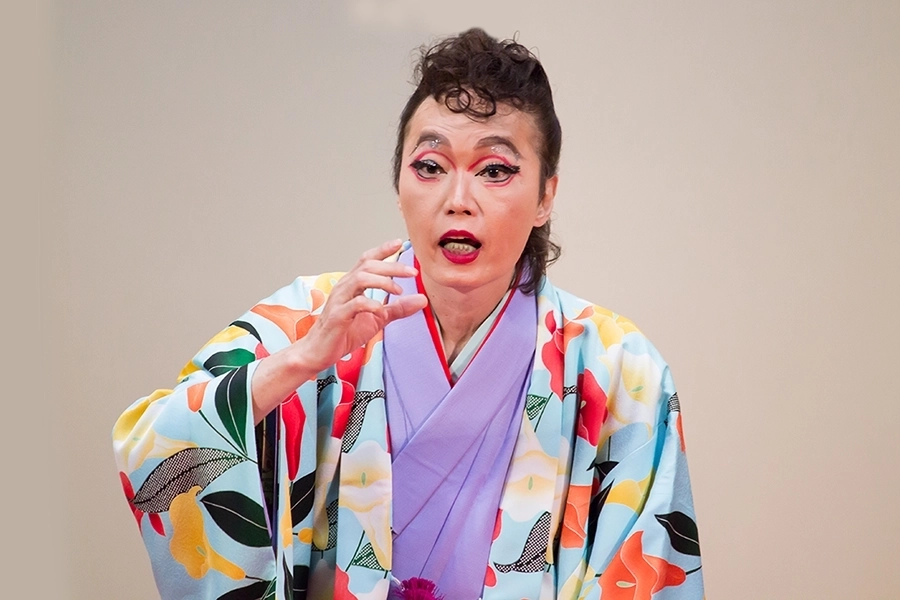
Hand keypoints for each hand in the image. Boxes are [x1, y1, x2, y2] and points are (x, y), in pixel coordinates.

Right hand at [295, 239, 427, 372]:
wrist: (319, 352)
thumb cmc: (344, 332)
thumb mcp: (378, 319)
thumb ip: (398, 308)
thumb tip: (422, 299)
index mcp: (352, 285)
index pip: (367, 260)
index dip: (382, 250)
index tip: (399, 243)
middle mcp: (344, 288)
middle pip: (368, 266)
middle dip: (392, 266)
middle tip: (412, 272)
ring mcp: (339, 301)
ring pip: (360, 278)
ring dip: (383, 281)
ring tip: (398, 291)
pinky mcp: (337, 316)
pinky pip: (354, 304)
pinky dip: (371, 304)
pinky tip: (381, 310)